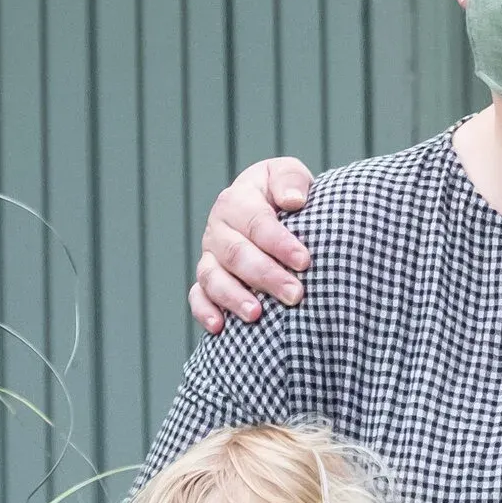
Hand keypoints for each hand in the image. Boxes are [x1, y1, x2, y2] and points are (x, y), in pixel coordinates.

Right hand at [191, 154, 318, 332]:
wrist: (276, 213)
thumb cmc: (286, 194)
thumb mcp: (289, 175)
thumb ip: (291, 180)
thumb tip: (292, 201)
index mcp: (238, 199)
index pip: (256, 222)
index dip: (279, 242)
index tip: (304, 261)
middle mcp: (219, 228)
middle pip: (236, 254)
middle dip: (266, 275)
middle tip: (295, 295)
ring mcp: (210, 255)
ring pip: (213, 277)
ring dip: (234, 297)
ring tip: (257, 315)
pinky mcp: (206, 280)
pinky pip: (197, 296)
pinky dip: (204, 311)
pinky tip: (219, 327)